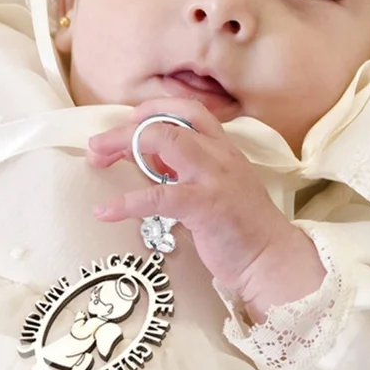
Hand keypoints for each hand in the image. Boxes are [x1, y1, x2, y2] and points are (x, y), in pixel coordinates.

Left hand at [88, 99, 325, 320]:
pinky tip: (104, 211)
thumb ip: (181, 169)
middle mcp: (219, 155)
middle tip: (98, 145)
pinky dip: (125, 202)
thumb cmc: (240, 228)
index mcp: (223, 149)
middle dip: (127, 129)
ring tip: (97, 159)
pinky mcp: (204, 206)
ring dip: (124, 145)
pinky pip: (156, 196)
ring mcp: (212, 178)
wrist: (273, 260)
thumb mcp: (213, 187)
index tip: (128, 121)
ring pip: (165, 142)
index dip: (153, 109)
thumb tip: (144, 156)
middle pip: (167, 123)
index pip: (188, 111)